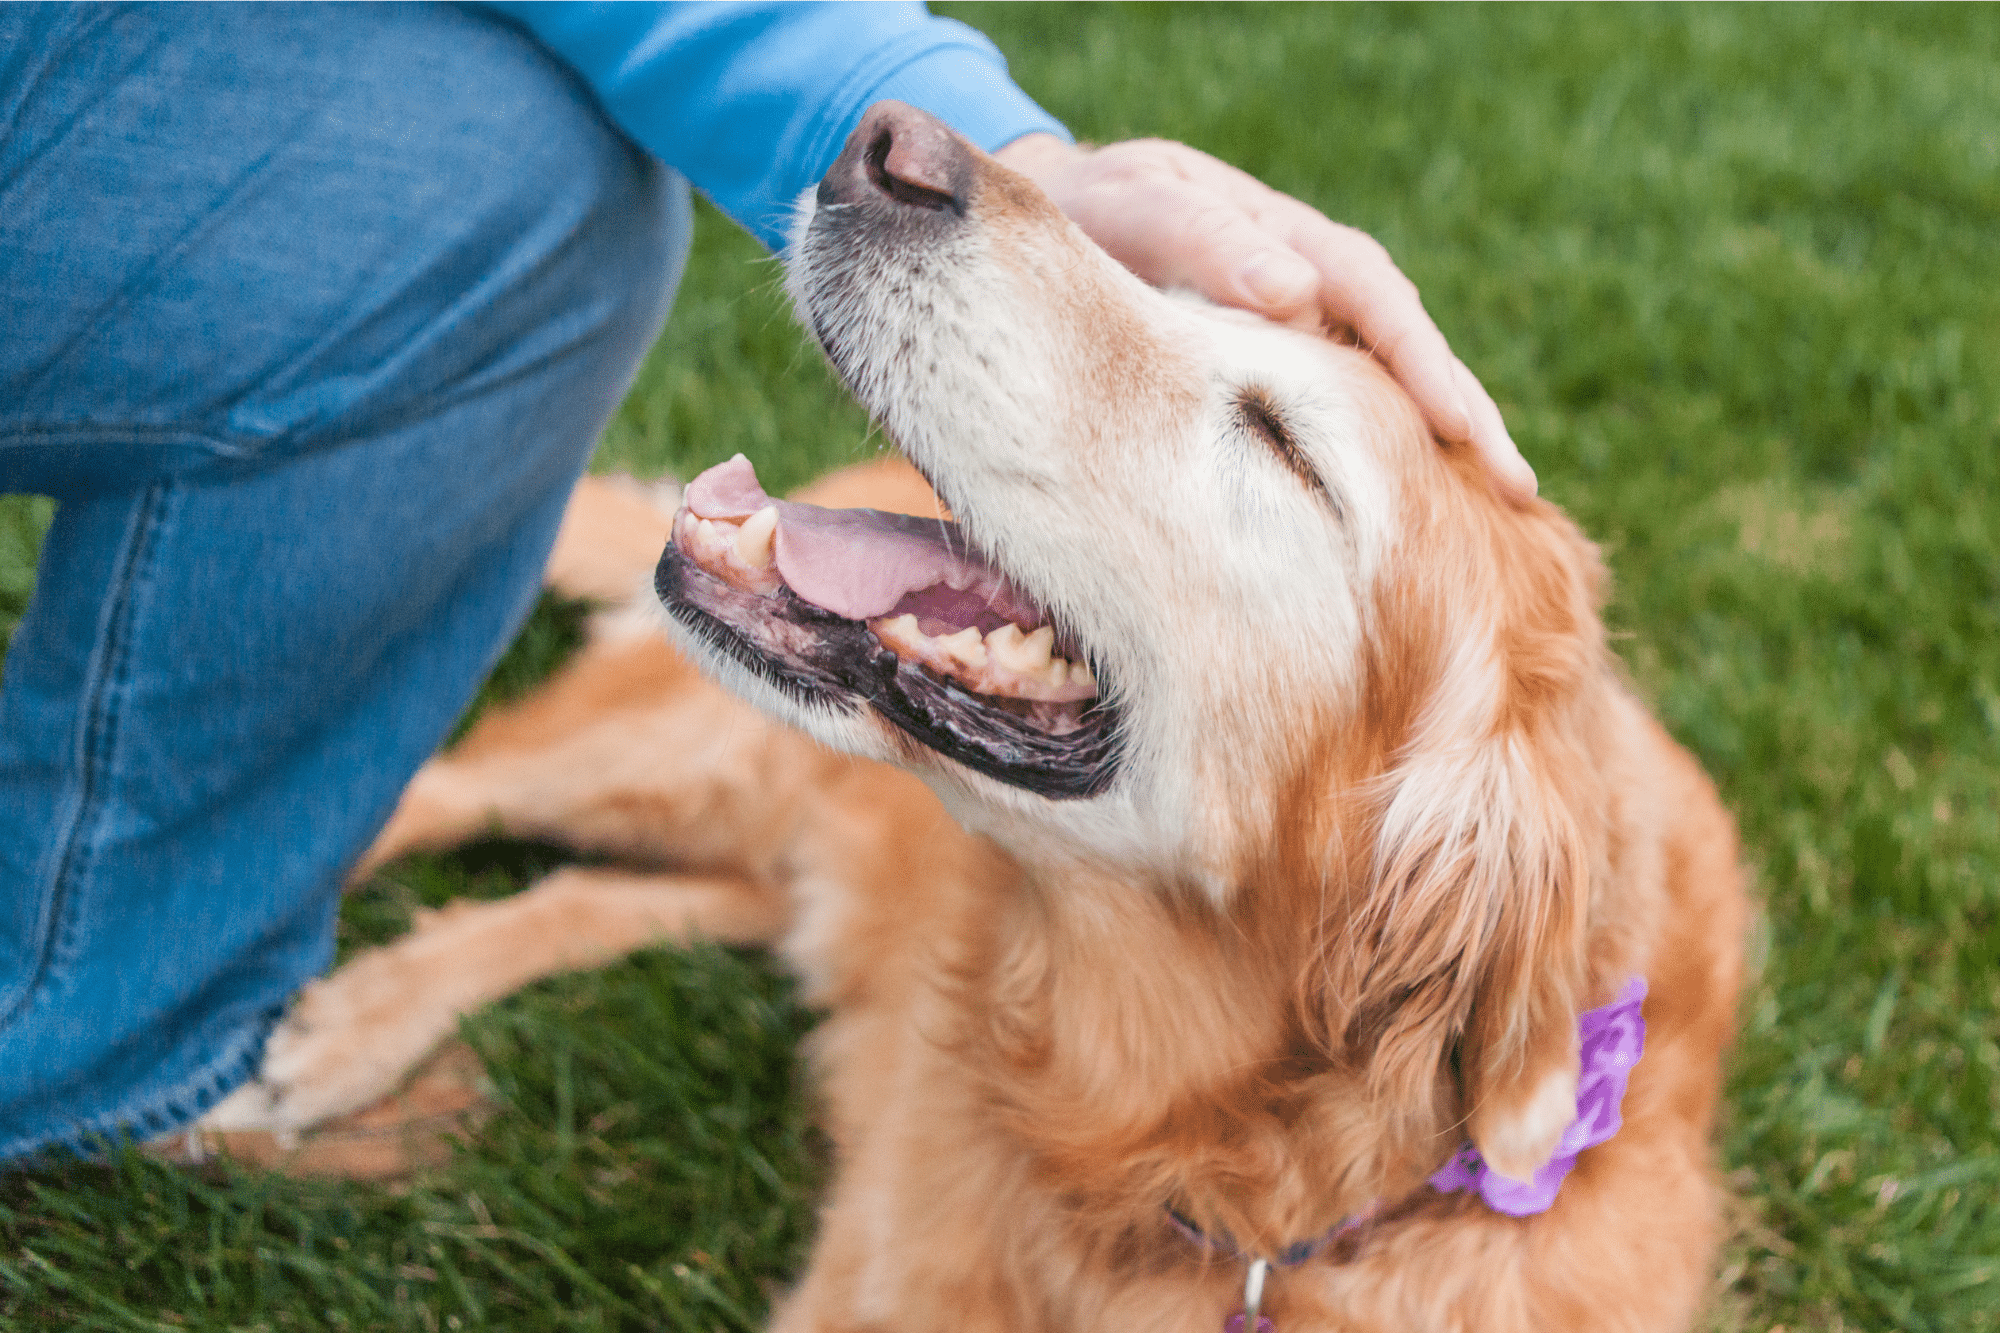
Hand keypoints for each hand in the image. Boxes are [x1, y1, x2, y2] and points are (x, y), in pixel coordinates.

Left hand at [994, 134, 1534, 503]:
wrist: (1064, 219)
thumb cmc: (1096, 216)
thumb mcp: (1139, 211)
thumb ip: (1205, 242)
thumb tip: (1295, 290)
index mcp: (1295, 244)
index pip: (1379, 305)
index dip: (1422, 367)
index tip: (1460, 427)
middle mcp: (1318, 288)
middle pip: (1408, 353)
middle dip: (1466, 420)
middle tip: (1519, 492)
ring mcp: (1307, 333)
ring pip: (1386, 390)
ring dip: (1439, 448)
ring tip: (1497, 518)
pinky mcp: (1284, 375)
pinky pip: (1347, 413)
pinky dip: (1386, 458)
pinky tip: (1412, 515)